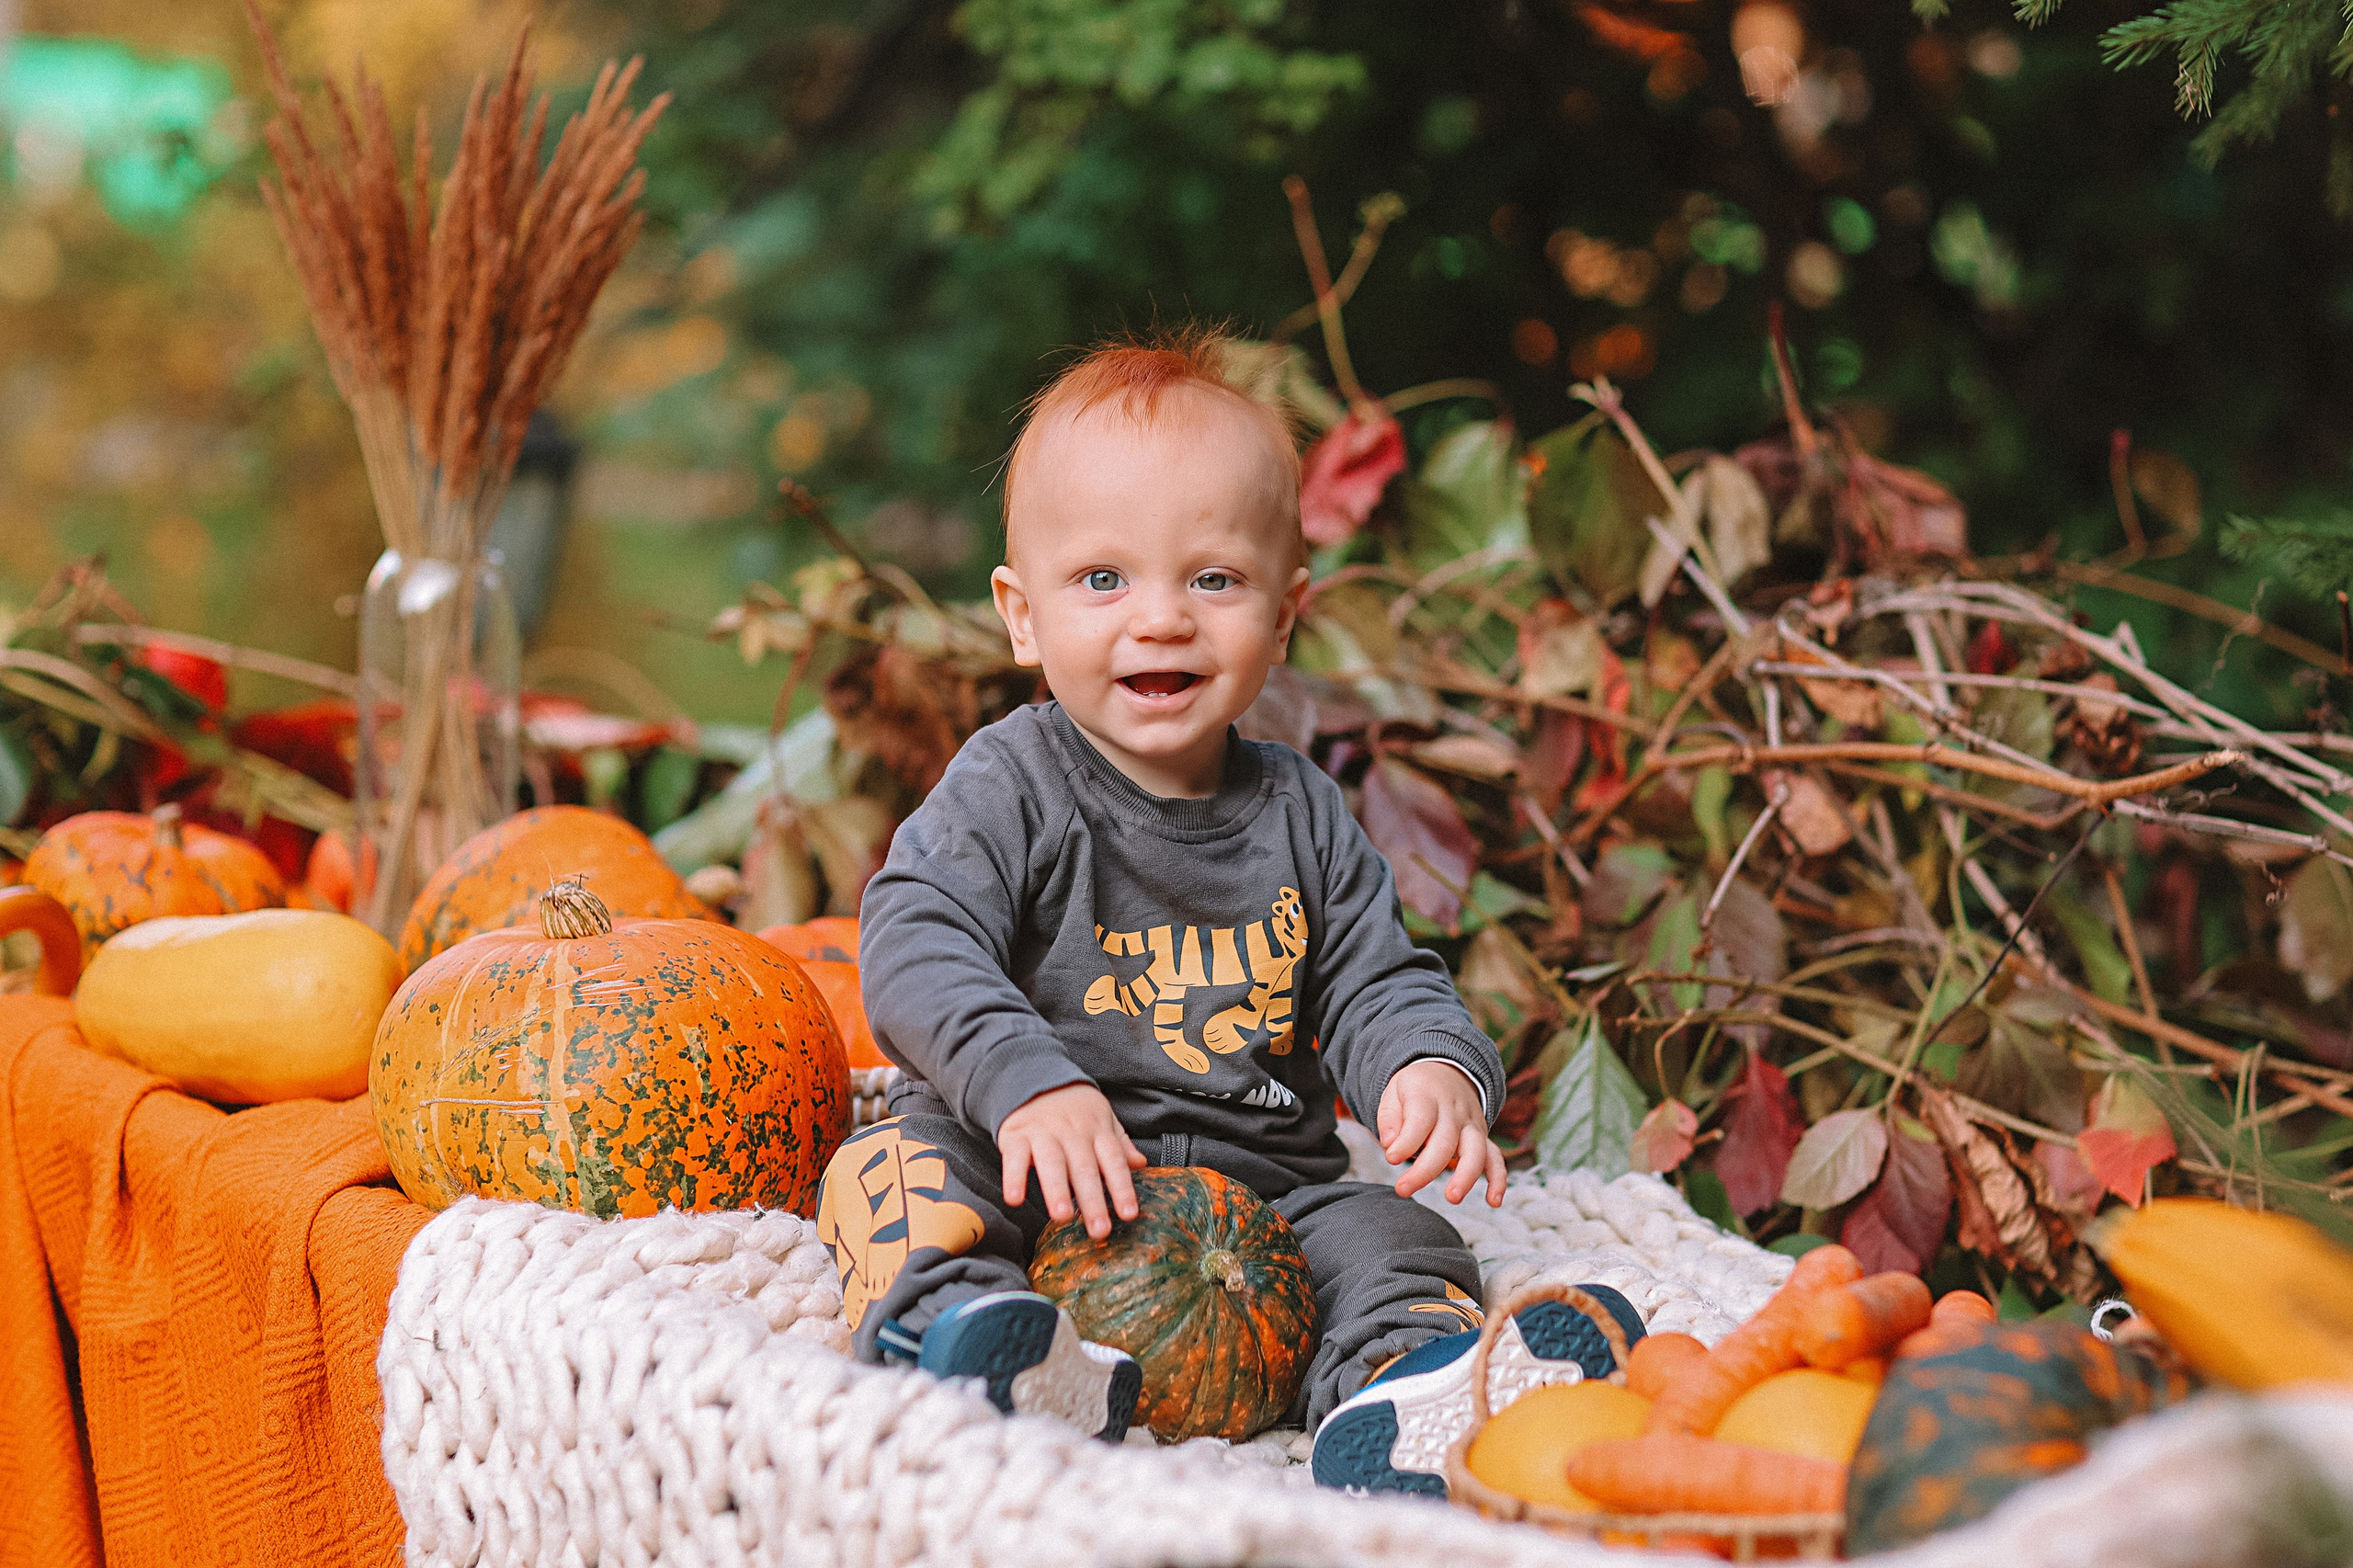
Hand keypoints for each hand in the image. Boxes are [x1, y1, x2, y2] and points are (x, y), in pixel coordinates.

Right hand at [999, 1082, 1147, 1240]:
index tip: (1129, 1214)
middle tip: (1099, 1230)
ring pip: (1052, 1163)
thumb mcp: (1102, 1119)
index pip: (1113, 1161)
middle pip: (1084, 1168)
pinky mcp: (1016, 1135)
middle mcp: (1072, 1133)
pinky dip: (1013, 1177)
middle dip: (1092, 1201)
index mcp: (1097, 1131)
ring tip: (1062, 1217)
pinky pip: (1014, 1158)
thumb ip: (1120, 1144)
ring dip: (1057, 1190)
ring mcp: (1043, 1133)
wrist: (1035, 1080)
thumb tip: (1141, 1164)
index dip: (1122, 1188)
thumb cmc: (1074, 1109)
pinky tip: (1015, 1199)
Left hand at [1377, 1059, 1506, 1206]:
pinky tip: (1493, 1201)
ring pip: (1475, 1150)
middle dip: (1425, 1170)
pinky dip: (1498, 1179)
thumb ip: (1389, 1118)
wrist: (1447, 1073)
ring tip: (1452, 1197)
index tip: (1391, 1158)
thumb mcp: (1394, 1092)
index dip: (1406, 1142)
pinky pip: (1495, 1158)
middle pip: (1445, 1141)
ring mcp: (1471, 1125)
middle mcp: (1454, 1110)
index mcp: (1428, 1095)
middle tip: (1403, 1189)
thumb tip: (1389, 1144)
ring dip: (1466, 1176)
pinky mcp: (1483, 1138)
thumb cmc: (1415, 1090)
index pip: (1420, 1120)